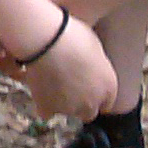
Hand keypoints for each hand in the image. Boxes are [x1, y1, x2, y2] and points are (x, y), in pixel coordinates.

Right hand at [9, 6, 115, 120]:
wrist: (46, 41)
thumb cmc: (73, 35)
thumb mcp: (94, 46)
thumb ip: (96, 63)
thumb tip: (90, 63)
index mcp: (109, 86)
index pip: (106, 102)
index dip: (95, 94)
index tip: (85, 85)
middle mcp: (93, 102)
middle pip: (88, 112)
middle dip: (80, 102)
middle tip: (67, 85)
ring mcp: (70, 108)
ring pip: (68, 111)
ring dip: (62, 102)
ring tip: (50, 82)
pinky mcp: (49, 108)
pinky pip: (46, 112)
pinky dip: (43, 103)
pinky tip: (38, 88)